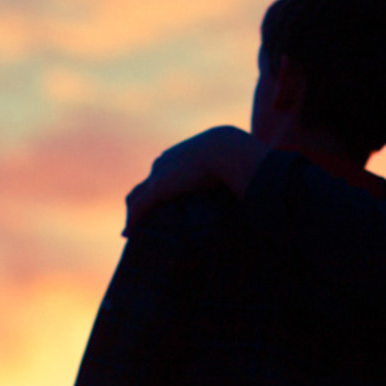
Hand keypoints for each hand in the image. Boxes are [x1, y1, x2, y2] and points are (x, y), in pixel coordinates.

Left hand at [124, 127, 268, 232]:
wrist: (228, 150)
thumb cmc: (238, 156)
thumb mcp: (234, 166)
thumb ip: (237, 177)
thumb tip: (255, 188)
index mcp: (180, 156)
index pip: (162, 174)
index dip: (157, 190)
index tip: (159, 205)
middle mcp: (164, 164)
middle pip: (144, 186)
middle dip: (139, 203)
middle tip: (139, 222)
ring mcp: (159, 175)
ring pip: (136, 197)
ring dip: (132, 215)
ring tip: (132, 233)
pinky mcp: (159, 188)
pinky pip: (139, 208)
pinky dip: (133, 221)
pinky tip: (131, 235)